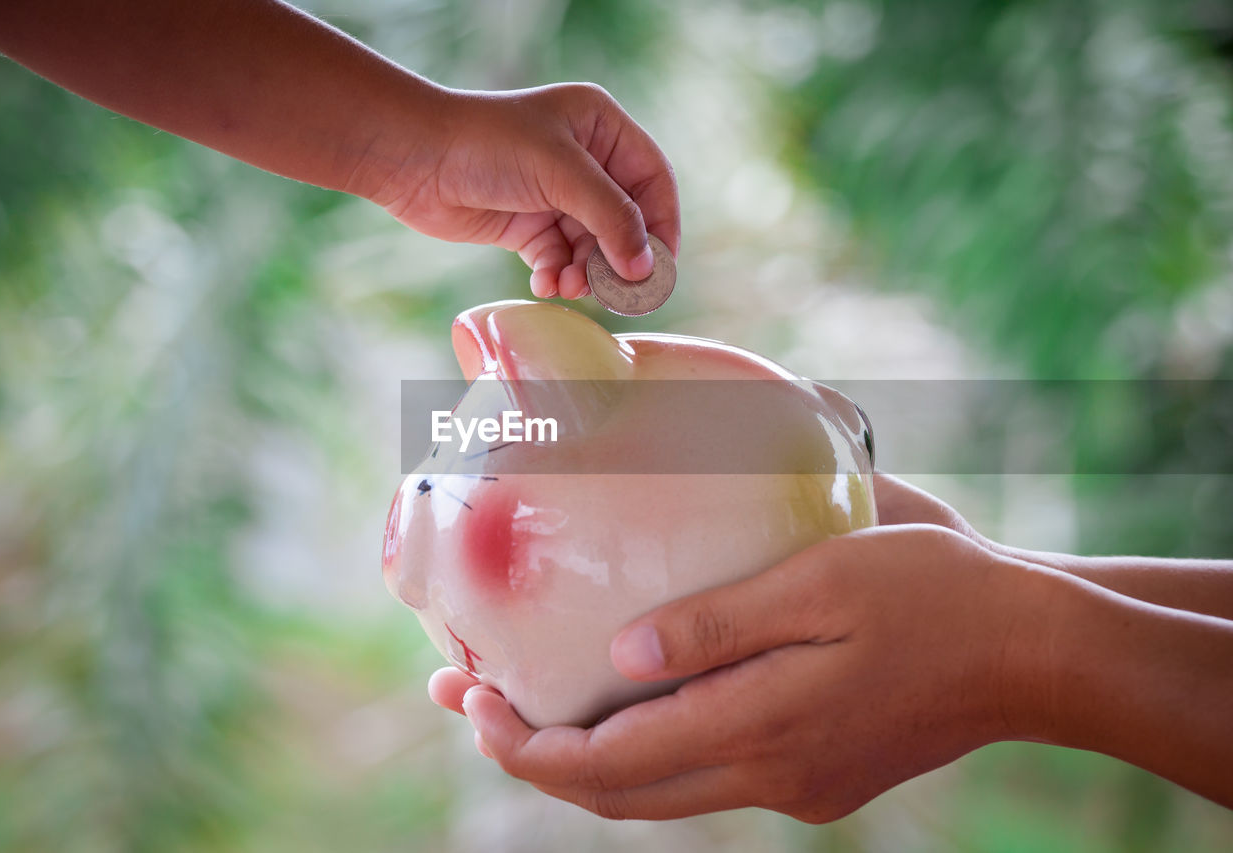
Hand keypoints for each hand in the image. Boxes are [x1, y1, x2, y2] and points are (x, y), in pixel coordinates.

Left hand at [353, 83, 679, 300]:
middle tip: (617, 294)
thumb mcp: (560, 174)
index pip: (652, 181)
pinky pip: (559, 259)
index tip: (659, 268)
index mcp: (600, 127)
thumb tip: (644, 267)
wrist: (414, 159)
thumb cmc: (486, 145)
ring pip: (592, 247)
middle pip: (624, 221)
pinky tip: (546, 285)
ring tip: (571, 287)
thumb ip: (611, 218)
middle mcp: (583, 159)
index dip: (662, 225)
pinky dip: (557, 276)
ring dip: (585, 273)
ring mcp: (555, 194)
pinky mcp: (528, 225)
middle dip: (618, 258)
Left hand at [432, 525, 1049, 820]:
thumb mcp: (822, 581)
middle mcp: (767, 774)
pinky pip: (702, 774)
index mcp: (762, 727)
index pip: (607, 766)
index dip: (525, 746)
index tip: (468, 703)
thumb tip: (618, 657)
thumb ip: (717, 624)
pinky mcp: (814, 776)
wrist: (1030, 652)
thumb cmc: (932, 593)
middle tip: (467, 701)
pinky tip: (625, 703)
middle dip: (532, 753)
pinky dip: (643, 750)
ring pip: (657, 792)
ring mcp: (793, 785)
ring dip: (582, 756)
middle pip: (617, 794)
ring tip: (525, 705)